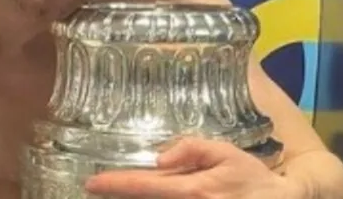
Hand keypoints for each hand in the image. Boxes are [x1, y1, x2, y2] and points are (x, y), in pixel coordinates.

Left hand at [84, 136, 303, 198]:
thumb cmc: (249, 176)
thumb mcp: (225, 152)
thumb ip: (193, 149)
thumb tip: (160, 155)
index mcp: (194, 189)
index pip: (146, 186)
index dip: (116, 185)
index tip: (92, 183)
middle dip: (119, 196)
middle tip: (97, 188)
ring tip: (117, 192)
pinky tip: (142, 196)